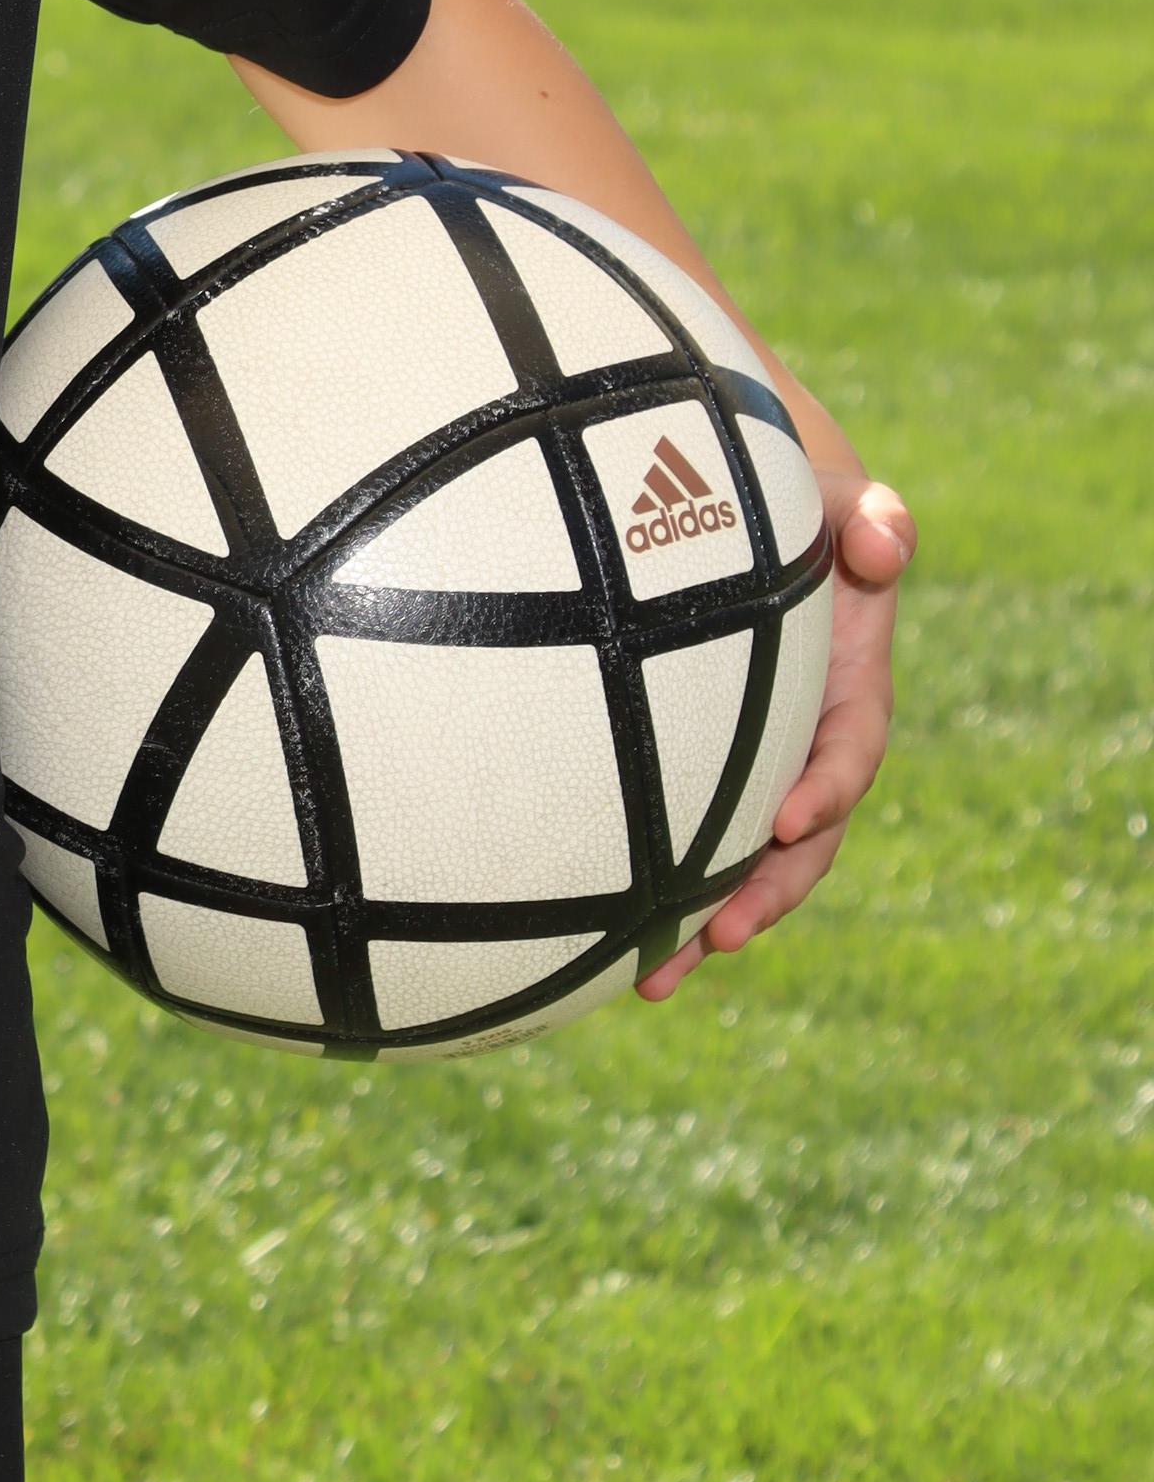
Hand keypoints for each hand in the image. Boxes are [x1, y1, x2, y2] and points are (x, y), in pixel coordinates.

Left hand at [637, 472, 914, 999]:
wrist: (739, 518)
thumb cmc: (790, 506)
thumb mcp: (837, 501)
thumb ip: (872, 519)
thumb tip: (882, 543)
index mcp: (846, 690)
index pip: (850, 750)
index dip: (829, 788)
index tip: (788, 818)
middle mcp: (803, 745)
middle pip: (800, 841)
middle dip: (766, 895)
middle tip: (721, 936)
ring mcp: (751, 771)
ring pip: (738, 865)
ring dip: (702, 925)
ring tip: (653, 980)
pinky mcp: (695, 781)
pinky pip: (681, 847)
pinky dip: (650, 898)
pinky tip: (599, 947)